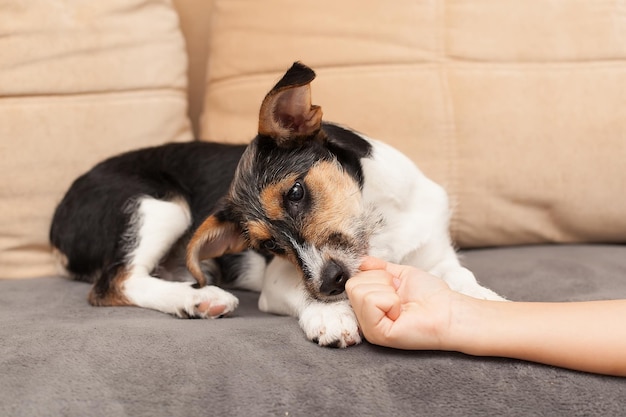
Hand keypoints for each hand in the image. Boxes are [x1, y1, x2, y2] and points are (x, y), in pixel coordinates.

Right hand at [346, 257, 460, 349]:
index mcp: (369, 306)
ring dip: (387, 291)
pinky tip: (401, 312)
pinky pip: (370, 301)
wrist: (449, 311)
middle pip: (353, 285)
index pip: (353, 279)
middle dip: (381, 281)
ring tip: (401, 304)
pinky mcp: (377, 334)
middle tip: (400, 294)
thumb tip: (360, 261)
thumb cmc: (430, 295)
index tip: (397, 285)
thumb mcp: (400, 274)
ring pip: (359, 292)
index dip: (377, 275)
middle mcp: (365, 319)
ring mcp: (369, 328)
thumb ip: (377, 268)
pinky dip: (390, 300)